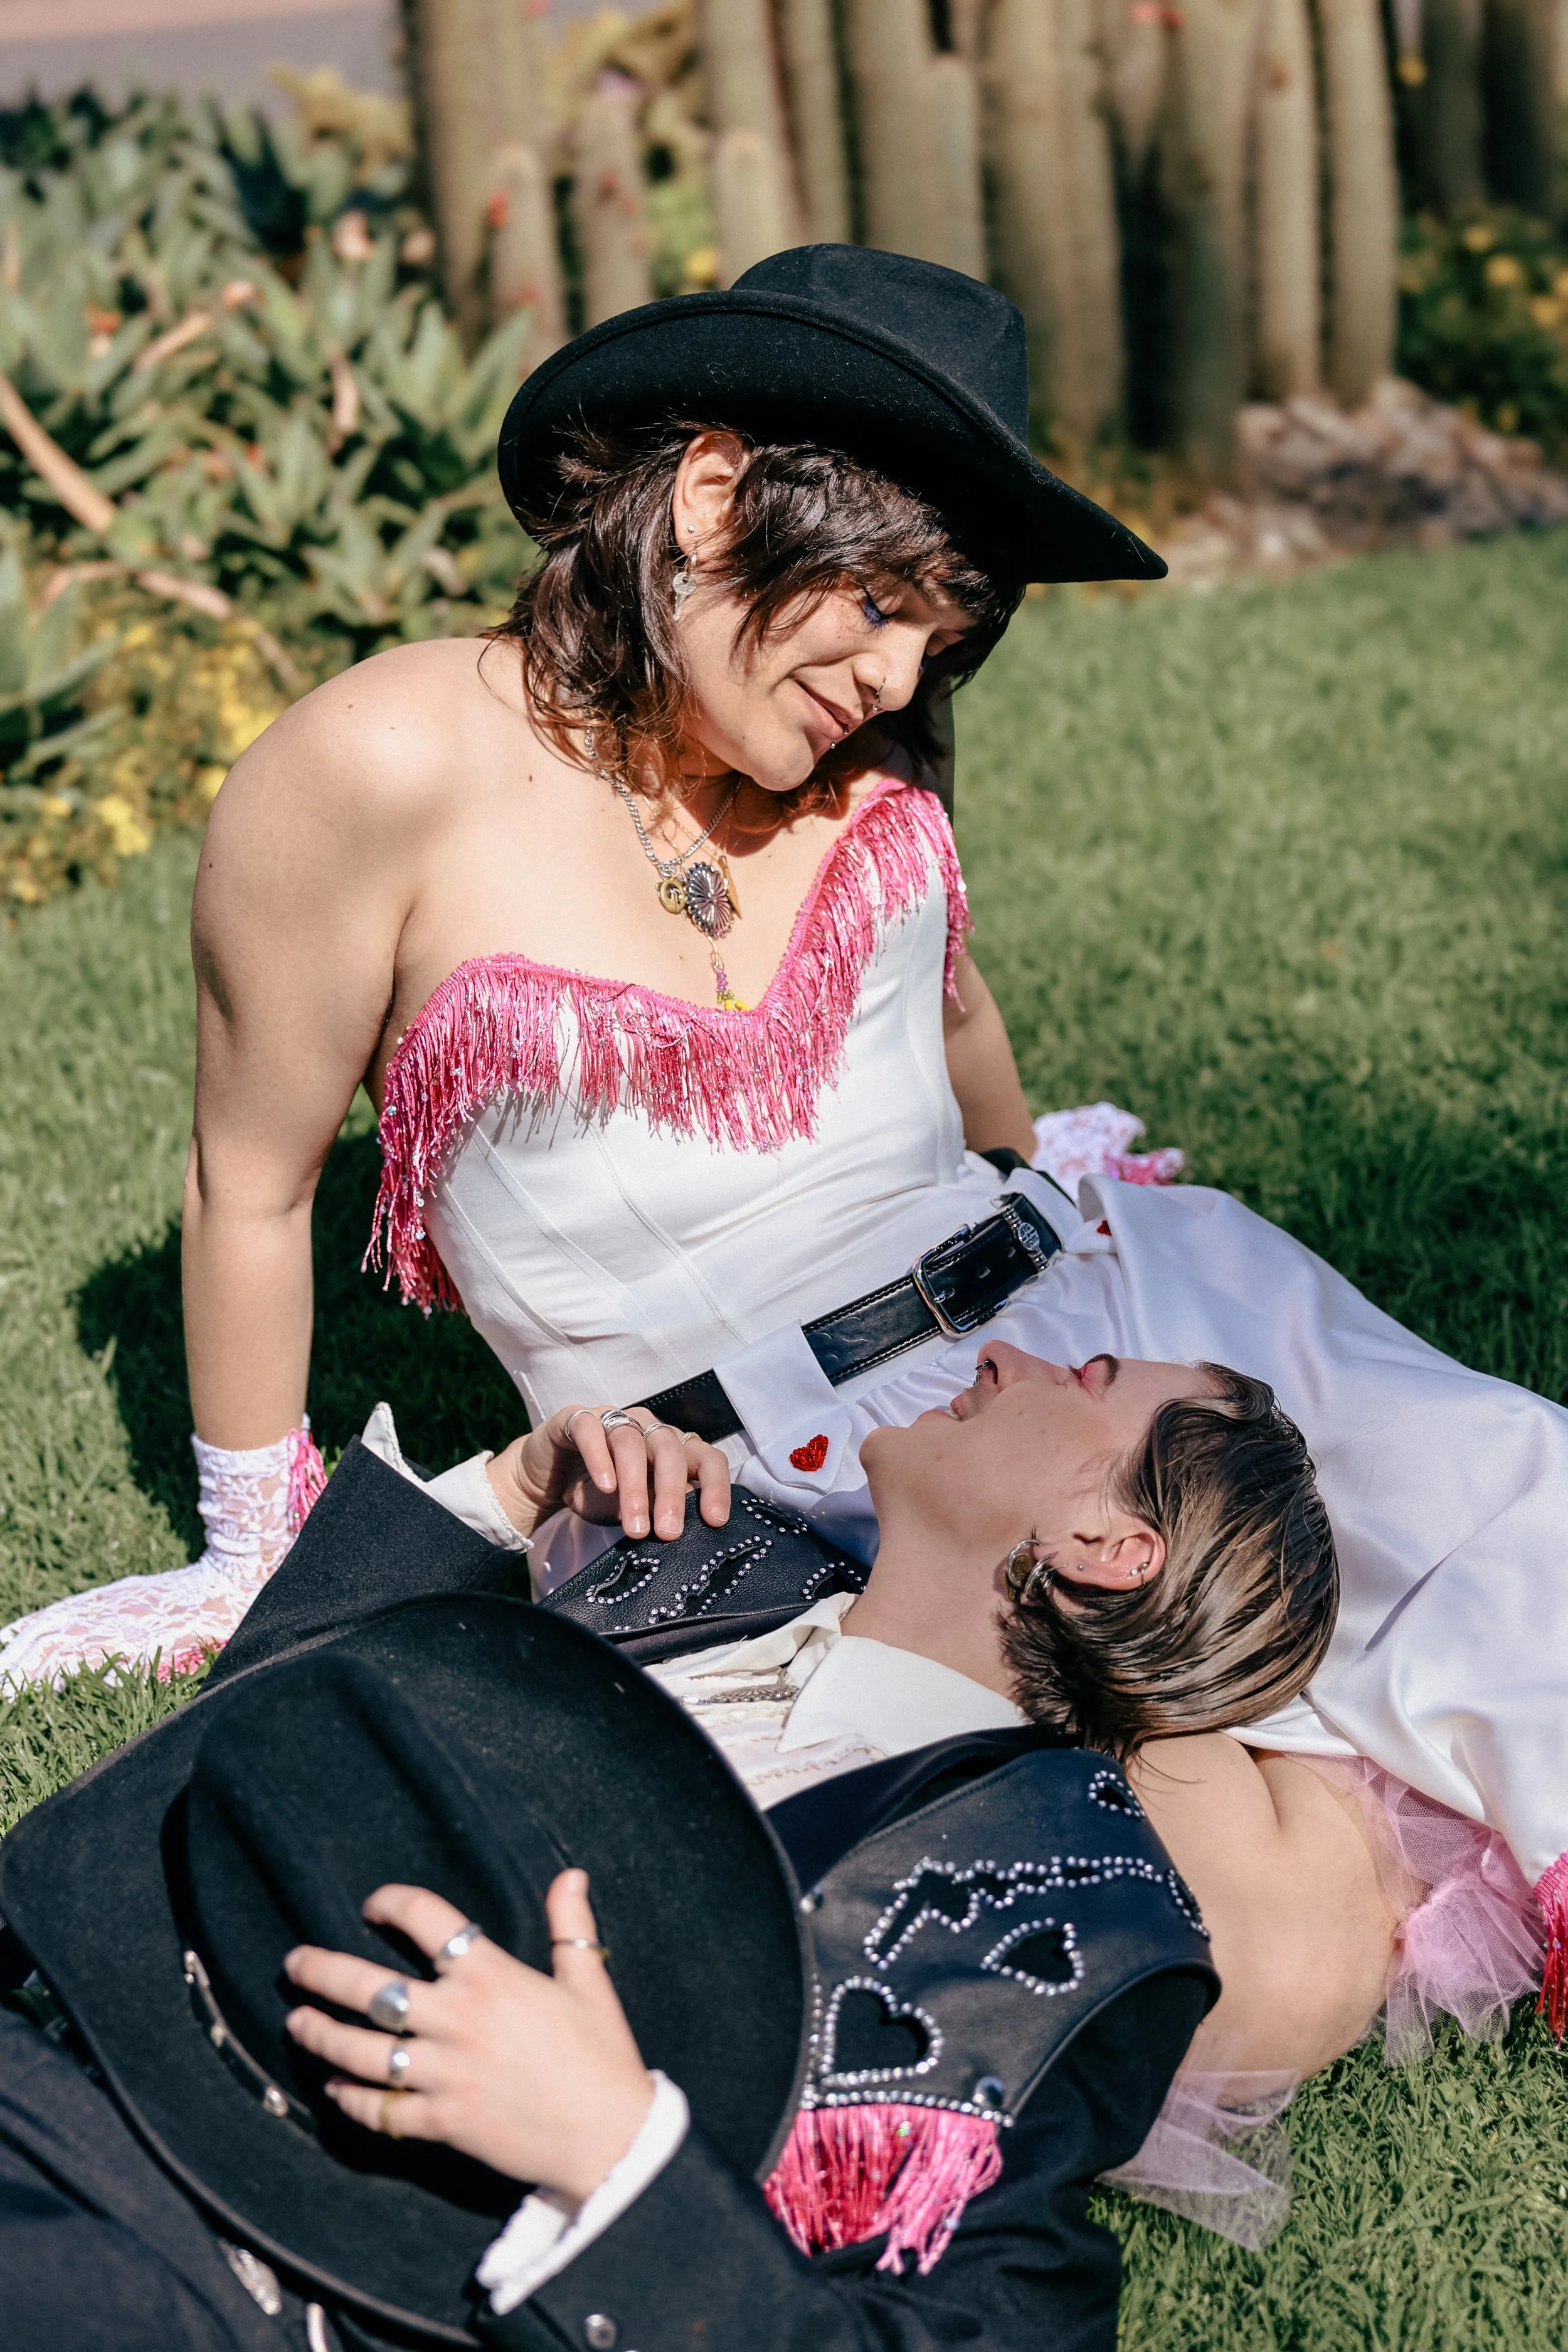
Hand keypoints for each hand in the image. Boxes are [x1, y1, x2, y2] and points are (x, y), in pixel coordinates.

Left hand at [284, 1873, 653, 2202]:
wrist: (609, 2137)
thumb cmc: (601, 2054)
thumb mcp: (589, 1980)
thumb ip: (571, 1924)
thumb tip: (571, 1874)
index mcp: (491, 1976)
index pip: (426, 1920)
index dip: (391, 1903)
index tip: (372, 1905)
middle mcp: (458, 2019)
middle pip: (370, 1987)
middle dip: (322, 1972)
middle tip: (295, 1964)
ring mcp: (445, 2073)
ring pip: (361, 2050)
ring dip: (320, 2034)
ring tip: (296, 2022)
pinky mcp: (442, 2121)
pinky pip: (380, 2109)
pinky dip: (350, 2098)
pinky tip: (333, 2085)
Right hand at [487, 1406, 730, 1540]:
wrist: (545, 1482)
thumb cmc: (598, 1495)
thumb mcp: (635, 1508)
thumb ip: (660, 1510)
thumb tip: (691, 1526)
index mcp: (670, 1447)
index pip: (705, 1457)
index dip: (716, 1486)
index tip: (715, 1521)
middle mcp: (646, 1426)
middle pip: (670, 1449)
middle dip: (672, 1493)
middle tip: (669, 1533)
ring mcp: (612, 1418)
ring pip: (631, 1442)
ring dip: (635, 1486)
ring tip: (635, 1526)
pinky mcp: (577, 1418)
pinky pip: (592, 1430)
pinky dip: (600, 1458)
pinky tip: (606, 1485)